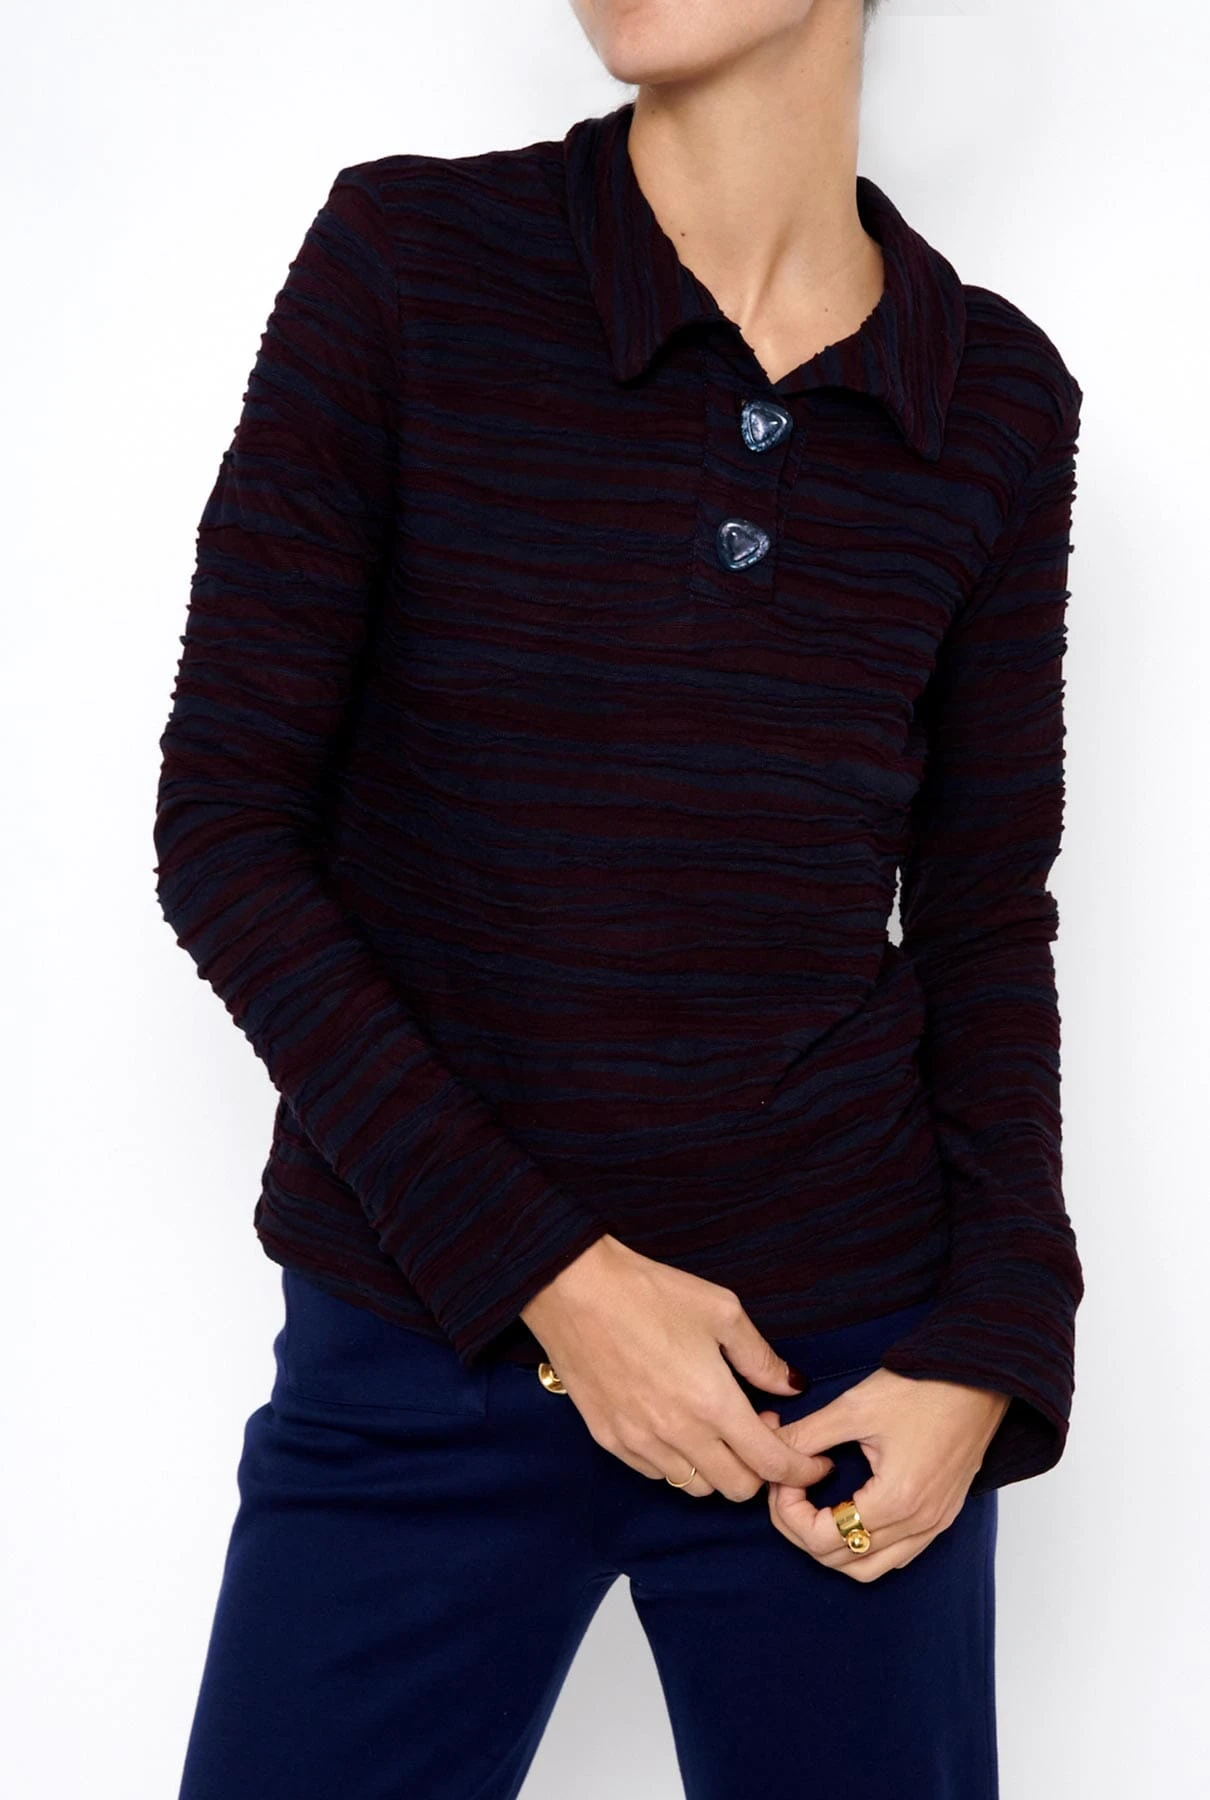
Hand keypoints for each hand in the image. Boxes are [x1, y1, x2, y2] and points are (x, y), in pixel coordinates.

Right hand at [520, 1235, 835, 1499]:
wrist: (574, 1290)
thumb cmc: (649, 1293)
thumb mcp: (722, 1311)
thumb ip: (761, 1357)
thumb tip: (791, 1385)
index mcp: (713, 1403)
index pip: (771, 1464)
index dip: (800, 1470)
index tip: (812, 1462)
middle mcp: (678, 1434)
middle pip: (736, 1488)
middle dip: (761, 1470)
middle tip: (759, 1431)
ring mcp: (639, 1442)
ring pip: (696, 1487)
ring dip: (718, 1468)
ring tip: (716, 1428)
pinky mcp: (609, 1439)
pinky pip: (656, 1473)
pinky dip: (678, 1463)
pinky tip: (679, 1427)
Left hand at [756, 1368, 1010, 1579]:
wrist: (980, 1377)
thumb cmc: (925, 1387)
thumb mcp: (854, 1406)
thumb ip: (807, 1435)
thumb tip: (770, 1447)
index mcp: (896, 1501)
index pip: (822, 1540)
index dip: (788, 1512)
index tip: (782, 1476)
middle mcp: (918, 1524)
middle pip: (840, 1561)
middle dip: (801, 1529)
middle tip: (787, 1488)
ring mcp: (934, 1524)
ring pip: (869, 1568)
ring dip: (832, 1545)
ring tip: (812, 1504)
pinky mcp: (942, 1515)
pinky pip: (897, 1555)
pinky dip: (865, 1545)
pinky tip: (850, 1510)